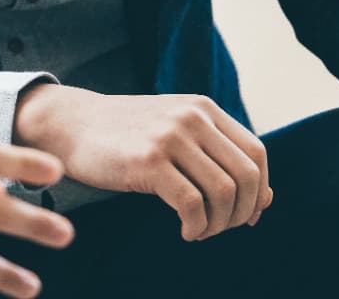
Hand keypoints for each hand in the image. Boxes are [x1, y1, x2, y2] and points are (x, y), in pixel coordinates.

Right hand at [14, 84, 271, 241]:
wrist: (71, 125)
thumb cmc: (127, 136)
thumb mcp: (176, 132)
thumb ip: (218, 156)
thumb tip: (267, 200)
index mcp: (203, 108)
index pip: (256, 152)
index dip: (260, 190)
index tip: (247, 215)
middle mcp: (192, 117)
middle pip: (247, 175)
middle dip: (242, 213)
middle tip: (222, 230)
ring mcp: (169, 137)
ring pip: (223, 192)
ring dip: (218, 224)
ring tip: (200, 231)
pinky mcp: (148, 161)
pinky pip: (192, 205)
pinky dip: (196, 227)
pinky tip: (185, 231)